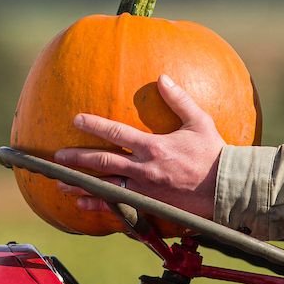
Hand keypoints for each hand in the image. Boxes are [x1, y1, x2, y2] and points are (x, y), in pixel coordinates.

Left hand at [54, 75, 223, 219]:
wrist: (226, 189)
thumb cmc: (214, 153)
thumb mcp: (199, 121)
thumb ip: (179, 99)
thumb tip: (163, 77)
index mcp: (154, 146)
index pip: (116, 133)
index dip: (94, 125)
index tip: (76, 119)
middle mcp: (144, 169)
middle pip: (103, 162)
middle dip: (78, 158)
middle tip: (57, 156)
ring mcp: (144, 190)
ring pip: (105, 187)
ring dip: (81, 184)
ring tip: (60, 183)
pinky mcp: (148, 205)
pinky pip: (118, 206)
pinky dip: (98, 206)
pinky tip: (81, 203)